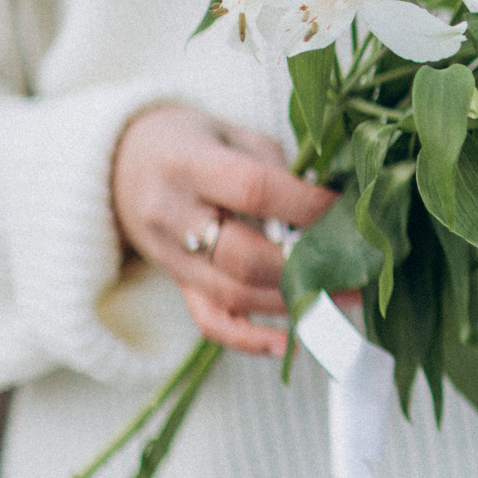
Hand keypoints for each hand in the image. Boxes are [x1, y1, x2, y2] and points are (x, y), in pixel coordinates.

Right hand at [111, 105, 337, 358]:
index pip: (255, 191)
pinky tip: (290, 343)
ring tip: (345, 296)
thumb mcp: (232, 134)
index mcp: (188, 165)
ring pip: (234, 294)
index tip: (348, 210)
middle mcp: (172, 215)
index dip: (307, 206)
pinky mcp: (177, 284)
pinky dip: (251, 338)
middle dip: (306, 265)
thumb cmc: (193, 143)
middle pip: (243, 256)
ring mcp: (170, 256)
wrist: (121, 164)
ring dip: (294, 301)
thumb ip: (276, 167)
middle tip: (356, 265)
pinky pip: (211, 321)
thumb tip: (329, 208)